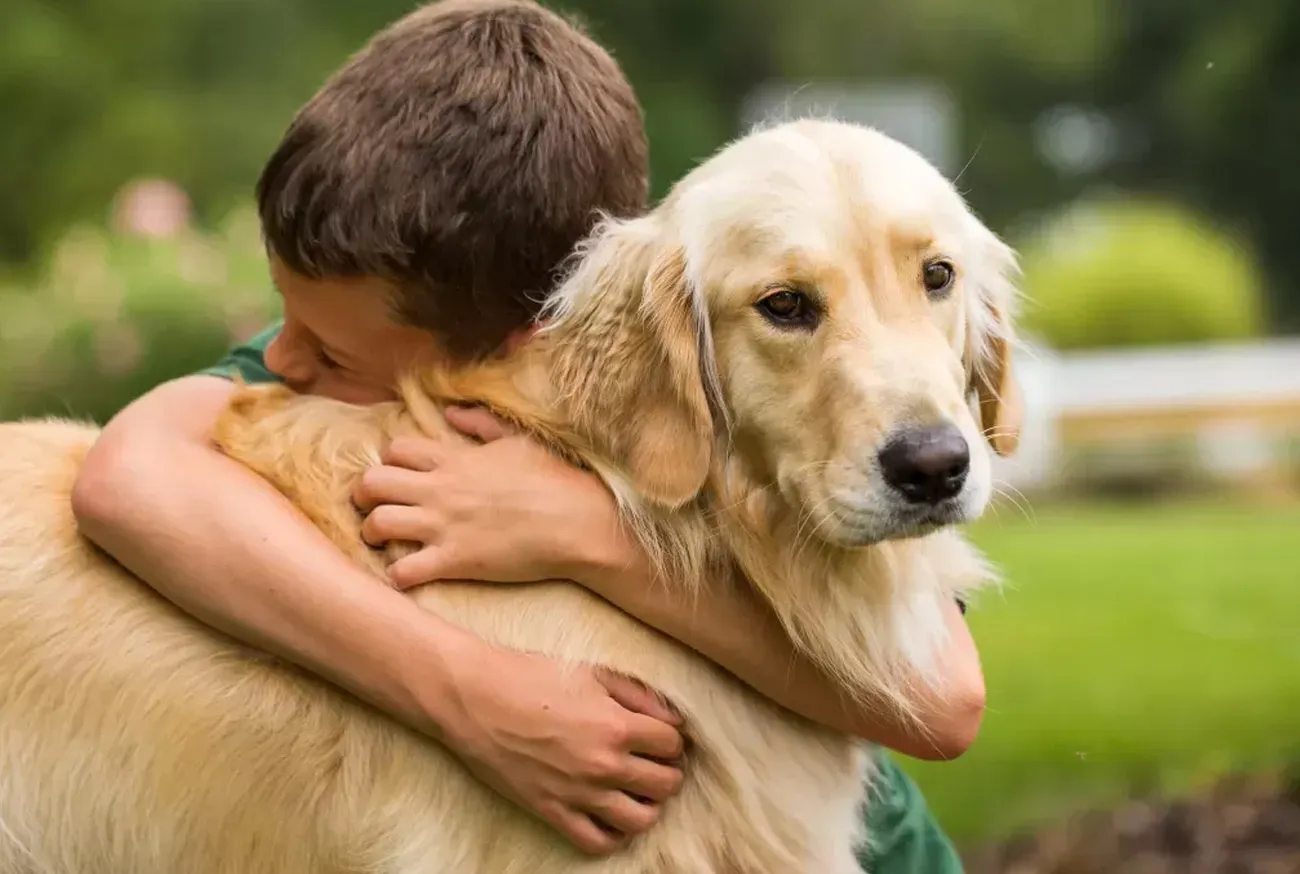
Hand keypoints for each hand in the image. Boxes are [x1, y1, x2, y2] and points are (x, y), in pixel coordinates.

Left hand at [353, 406, 627, 589]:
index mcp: (454, 458)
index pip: (394, 450)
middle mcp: (440, 489)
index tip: (399, 476)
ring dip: (372, 534)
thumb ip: (481, 423)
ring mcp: (444, 526)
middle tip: (373, 507)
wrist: (578, 522)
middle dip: (363, 496)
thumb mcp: (518, 439)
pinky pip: (403, 571)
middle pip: (371, 483)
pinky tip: (408, 575)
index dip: (389, 463)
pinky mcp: (454, 561)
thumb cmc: (555, 479)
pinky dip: (397, 575)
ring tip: (382, 542)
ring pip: (376, 525)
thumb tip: (452, 412)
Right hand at [431, 638, 685, 853]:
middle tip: (653, 761)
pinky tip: (611, 815)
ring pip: (640, 820)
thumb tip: (674, 718)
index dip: (671, 739)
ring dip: (647, 806)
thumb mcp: (591, 672)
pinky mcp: (551, 811)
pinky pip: (597, 842)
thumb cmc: (530, 677)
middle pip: (665, 784)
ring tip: (637, 790)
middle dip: (667, 771)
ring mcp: (578, 793)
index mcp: (616, 725)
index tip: (661, 736)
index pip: (672, 744)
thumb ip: (639, 695)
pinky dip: (613, 835)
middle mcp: (603, 764)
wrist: (474, 698)